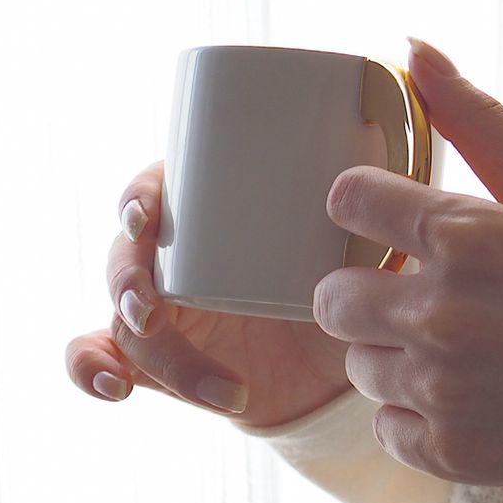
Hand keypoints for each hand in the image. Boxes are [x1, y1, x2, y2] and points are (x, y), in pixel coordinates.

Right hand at [63, 127, 390, 427]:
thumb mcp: (376, 240)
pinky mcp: (160, 359)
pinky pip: (103, 359)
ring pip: (117, 314)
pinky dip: (90, 369)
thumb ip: (387, 201)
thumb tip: (412, 115)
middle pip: (126, 253)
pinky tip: (111, 387)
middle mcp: (182, 255)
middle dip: (126, 277)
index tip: (149, 217)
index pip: (158, 188)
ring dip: (130, 337)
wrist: (357, 362)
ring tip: (180, 363)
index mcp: (218, 211)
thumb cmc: (364, 281)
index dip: (139, 196)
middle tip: (154, 307)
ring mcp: (165, 309)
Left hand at [315, 35, 502, 486]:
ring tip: (460, 348)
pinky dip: (417, 413)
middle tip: (424, 292)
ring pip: (358, 365)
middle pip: (332, 297)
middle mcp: (443, 317)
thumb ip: (478, 121)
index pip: (349, 201)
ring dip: (393, 353)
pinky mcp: (452, 452)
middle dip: (367, 288)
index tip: (394, 219)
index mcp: (467, 238)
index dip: (369, 206)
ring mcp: (444, 391)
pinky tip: (470, 394)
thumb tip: (414, 47)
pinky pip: (389, 427)